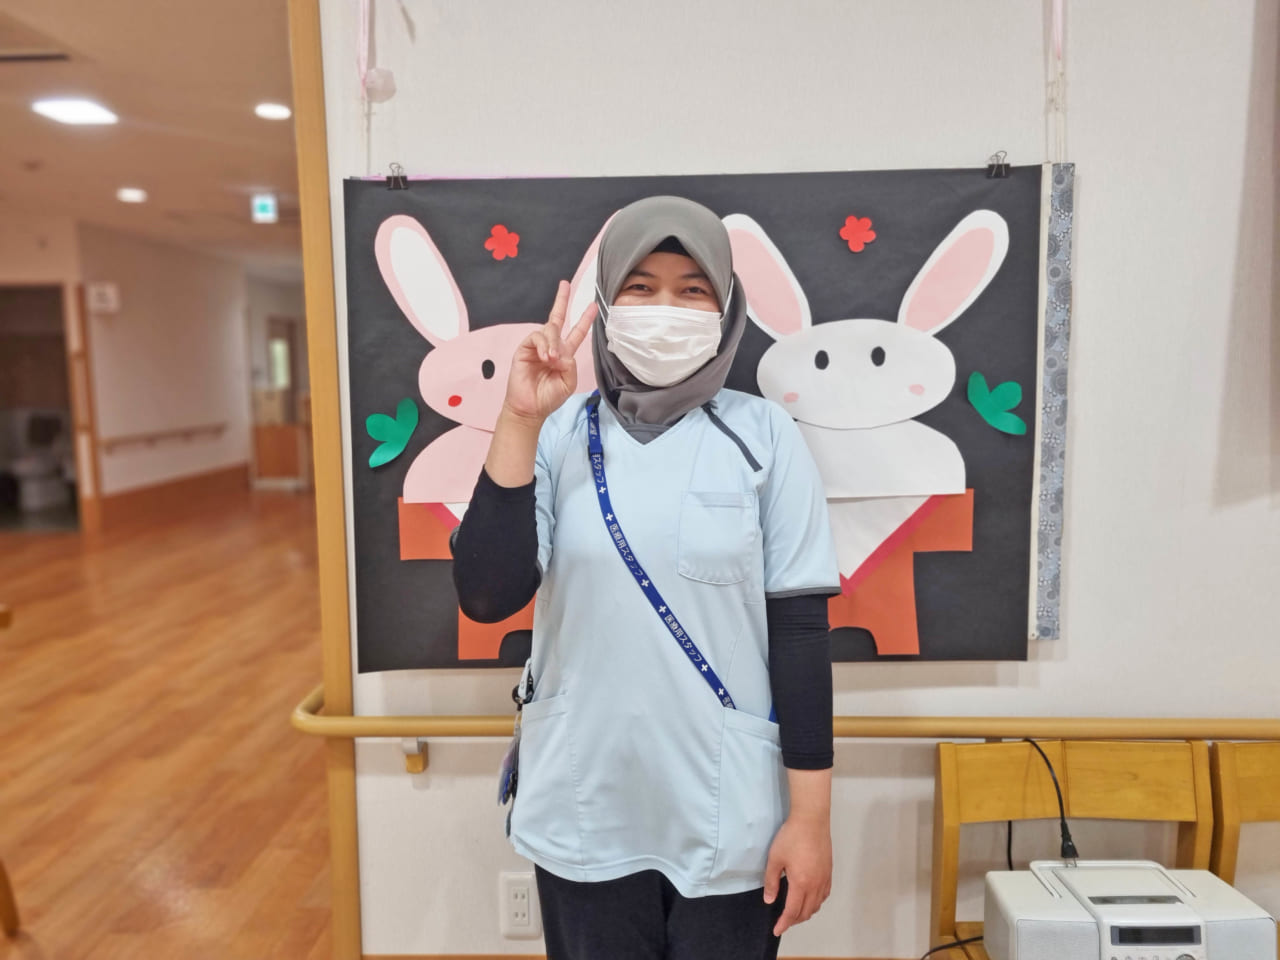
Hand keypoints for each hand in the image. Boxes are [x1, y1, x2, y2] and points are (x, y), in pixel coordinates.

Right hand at [503, 280, 596, 423]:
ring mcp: (537, 346)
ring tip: (551, 360)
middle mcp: (551, 346)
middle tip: (565, 284)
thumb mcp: (568, 382)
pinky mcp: (525, 349)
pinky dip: (543, 345)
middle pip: (557, 318)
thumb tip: (563, 352)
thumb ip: (571, 366)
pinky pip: (536, 337)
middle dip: (561, 300)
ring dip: (553, 344)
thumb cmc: (549, 398)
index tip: (593, 306)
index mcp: (564, 355)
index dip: (584, 319)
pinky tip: (545, 357)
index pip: (576, 333)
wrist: (530, 408)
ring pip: (549, 330)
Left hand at [763, 813, 831, 936]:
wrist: (811, 820)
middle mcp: (815, 885)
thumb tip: (770, 901)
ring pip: (817, 905)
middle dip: (794, 920)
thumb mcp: (775, 859)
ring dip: (806, 912)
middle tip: (783, 921)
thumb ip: (772, 882)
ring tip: (795, 912)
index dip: (784, 923)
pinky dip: (816, 902)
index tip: (776, 930)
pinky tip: (810, 899)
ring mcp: (824, 878)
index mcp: (801, 883)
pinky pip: (824, 895)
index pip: (792, 911)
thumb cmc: (791, 838)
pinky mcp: (829, 871)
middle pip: (806, 911)